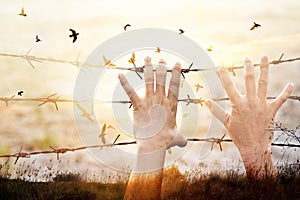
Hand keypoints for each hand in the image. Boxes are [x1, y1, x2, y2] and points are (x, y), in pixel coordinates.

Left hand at [119, 57, 186, 153]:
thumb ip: (181, 139)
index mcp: (171, 104)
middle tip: (161, 59)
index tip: (177, 64)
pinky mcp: (138, 106)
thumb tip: (184, 144)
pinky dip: (125, 83)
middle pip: (162, 78)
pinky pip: (130, 92)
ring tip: (147, 58)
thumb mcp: (177, 138)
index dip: (176, 73)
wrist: (153, 145)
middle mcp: (161, 99)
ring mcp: (149, 101)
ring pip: (149, 80)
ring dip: (148, 68)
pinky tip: (119, 75)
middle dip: (162, 67)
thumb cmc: (166, 142)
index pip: (175, 85)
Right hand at [205, 56, 292, 177]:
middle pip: (249, 79)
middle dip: (247, 66)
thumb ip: (215, 110)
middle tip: (246, 57)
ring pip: (264, 83)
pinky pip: (280, 99)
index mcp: (237, 104)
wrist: (254, 147)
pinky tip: (290, 84)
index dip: (222, 74)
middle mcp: (250, 101)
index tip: (219, 66)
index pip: (228, 85)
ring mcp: (262, 105)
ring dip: (264, 69)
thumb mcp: (225, 122)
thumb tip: (206, 101)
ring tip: (264, 57)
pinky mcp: (271, 110)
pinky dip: (286, 92)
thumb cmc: (238, 135)